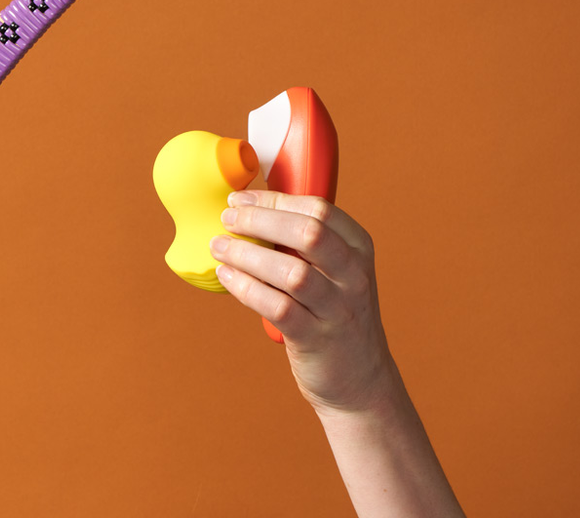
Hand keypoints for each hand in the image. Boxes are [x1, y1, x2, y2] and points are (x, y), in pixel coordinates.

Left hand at [211, 191, 394, 414]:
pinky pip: (278, 307)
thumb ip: (305, 243)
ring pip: (291, 272)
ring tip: (219, 246)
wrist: (360, 380)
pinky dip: (247, 288)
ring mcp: (338, 308)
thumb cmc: (335, 316)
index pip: (319, 209)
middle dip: (259, 220)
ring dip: (248, 254)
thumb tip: (252, 210)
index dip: (274, 200)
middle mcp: (354, 275)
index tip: (240, 198)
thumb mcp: (335, 272)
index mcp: (358, 248)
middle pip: (308, 233)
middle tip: (227, 218)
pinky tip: (227, 276)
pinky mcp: (317, 338)